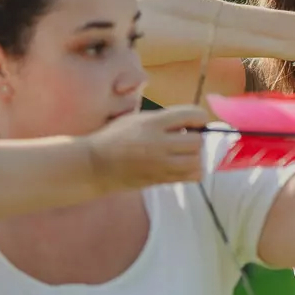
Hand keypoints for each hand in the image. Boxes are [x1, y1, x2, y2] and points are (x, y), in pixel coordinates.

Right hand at [84, 106, 207, 192]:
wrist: (95, 165)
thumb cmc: (115, 137)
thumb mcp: (137, 119)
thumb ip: (165, 119)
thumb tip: (193, 122)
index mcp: (153, 123)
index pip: (192, 115)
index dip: (199, 117)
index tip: (195, 121)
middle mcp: (159, 143)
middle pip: (197, 141)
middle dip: (195, 138)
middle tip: (185, 139)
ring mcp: (160, 164)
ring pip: (196, 161)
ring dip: (194, 156)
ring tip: (183, 154)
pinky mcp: (160, 179)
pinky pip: (190, 176)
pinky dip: (192, 171)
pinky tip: (182, 166)